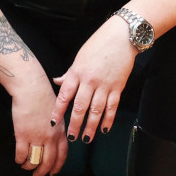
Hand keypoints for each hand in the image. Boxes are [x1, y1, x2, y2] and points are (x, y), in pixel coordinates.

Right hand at [11, 76, 68, 175]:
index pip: (62, 155)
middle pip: (48, 162)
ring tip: (25, 166)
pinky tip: (18, 159)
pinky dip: (19, 159)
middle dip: (42, 171)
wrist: (31, 89)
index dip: (57, 166)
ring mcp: (37, 137)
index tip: (53, 172)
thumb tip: (53, 138)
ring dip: (29, 166)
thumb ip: (57, 127)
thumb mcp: (57, 113)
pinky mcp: (23, 135)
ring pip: (35, 160)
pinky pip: (21, 154)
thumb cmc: (43, 96)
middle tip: (37, 174)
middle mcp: (51, 137)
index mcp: (60, 131)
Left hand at [54, 21, 137, 143]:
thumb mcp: (79, 57)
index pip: (65, 95)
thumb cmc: (99, 44)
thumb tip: (58, 82)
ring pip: (96, 111)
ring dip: (91, 127)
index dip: (58, 110)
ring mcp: (105, 85)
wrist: (122, 36)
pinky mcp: (118, 87)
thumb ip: (70, 73)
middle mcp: (90, 81)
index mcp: (77, 72)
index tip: (53, 122)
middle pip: (80, 107)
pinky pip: (112, 107)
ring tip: (86, 139)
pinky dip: (108, 119)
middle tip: (71, 138)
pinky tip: (104, 129)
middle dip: (75, 124)